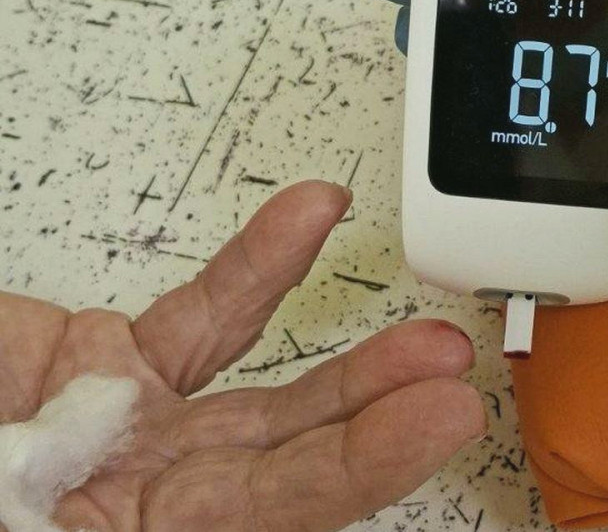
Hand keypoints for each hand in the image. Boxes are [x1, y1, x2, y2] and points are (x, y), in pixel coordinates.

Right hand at [0, 181, 484, 530]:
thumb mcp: (12, 487)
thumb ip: (65, 494)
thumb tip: (152, 492)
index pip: (266, 518)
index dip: (353, 473)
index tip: (433, 425)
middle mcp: (143, 505)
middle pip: (284, 464)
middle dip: (375, 421)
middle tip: (453, 378)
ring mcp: (135, 433)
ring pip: (264, 394)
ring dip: (347, 358)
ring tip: (424, 328)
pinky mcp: (113, 364)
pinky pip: (206, 315)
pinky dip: (258, 265)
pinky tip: (308, 216)